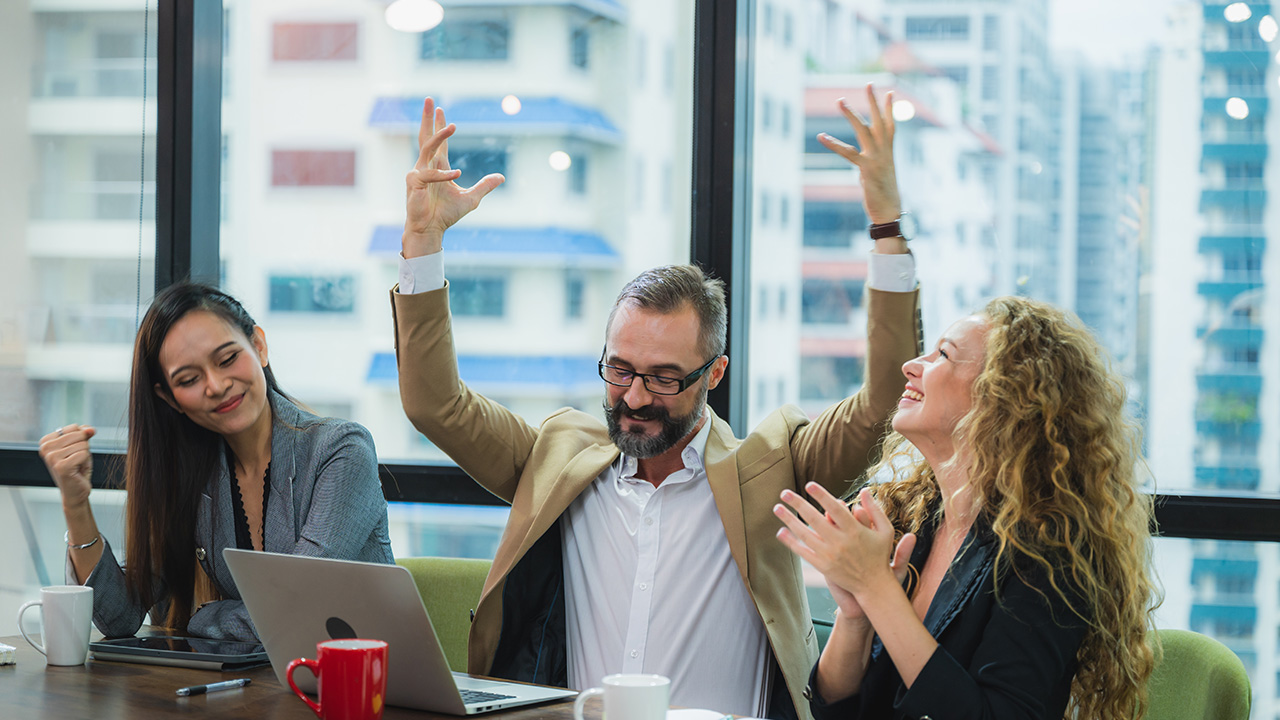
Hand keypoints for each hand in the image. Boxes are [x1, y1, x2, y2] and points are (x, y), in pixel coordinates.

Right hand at [38, 425, 96, 509]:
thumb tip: (90, 429)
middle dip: (84, 447)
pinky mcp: (61, 466)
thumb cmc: (77, 468)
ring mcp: (51, 458)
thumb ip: (84, 433)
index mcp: (46, 441)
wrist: (76, 491)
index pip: (73, 427)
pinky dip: (85, 462)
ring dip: (85, 456)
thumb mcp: (80, 446)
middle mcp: (45, 448)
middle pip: (79, 435)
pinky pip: (84, 454)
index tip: (72, 452)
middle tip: (76, 460)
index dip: (80, 439)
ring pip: (83, 445)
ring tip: (76, 466)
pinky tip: (77, 471)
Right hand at [403, 97, 505, 258]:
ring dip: (440, 136)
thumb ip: (485, 186)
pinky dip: (444, 175)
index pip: (439, 142)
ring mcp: (418, 172)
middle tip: (430, 99)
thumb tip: (501, 177)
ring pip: (428, 148)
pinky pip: (430, 174)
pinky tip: (457, 174)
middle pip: (427, 136)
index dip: (439, 125)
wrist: (431, 229)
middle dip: (428, 118)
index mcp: (438, 166)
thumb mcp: (471, 198)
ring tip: (452, 125)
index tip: (440, 109)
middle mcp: (426, 165)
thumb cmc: (446, 215)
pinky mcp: (414, 183)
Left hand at [775, 484, 915, 616]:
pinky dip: (791, 543)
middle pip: (815, 519)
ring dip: (789, 520)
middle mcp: (840, 542)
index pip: (835, 509)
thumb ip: (875, 509)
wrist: (874, 586)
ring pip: (805, 535)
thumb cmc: (879, 555)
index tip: (809, 484)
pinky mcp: (823, 567)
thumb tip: (864, 489)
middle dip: (798, 504)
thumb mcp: (885, 530)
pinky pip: (804, 553)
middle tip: (784, 492)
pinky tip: (780, 532)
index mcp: (855, 531)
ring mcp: (830, 555)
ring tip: (776, 508)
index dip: (821, 495)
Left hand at [817, 84, 901, 225]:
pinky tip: (822, 136)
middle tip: (869, 83)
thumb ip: (872, 162)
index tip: (889, 92)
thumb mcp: (881, 174)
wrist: (890, 211)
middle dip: (873, 101)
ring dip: (851, 114)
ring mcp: (876, 158)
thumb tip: (861, 161)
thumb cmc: (884, 194)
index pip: (891, 125)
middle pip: (879, 121)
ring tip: (840, 100)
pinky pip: (848, 153)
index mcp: (889, 152)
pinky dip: (833, 144)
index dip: (890, 109)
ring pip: (863, 130)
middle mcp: (885, 151)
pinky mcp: (866, 169)